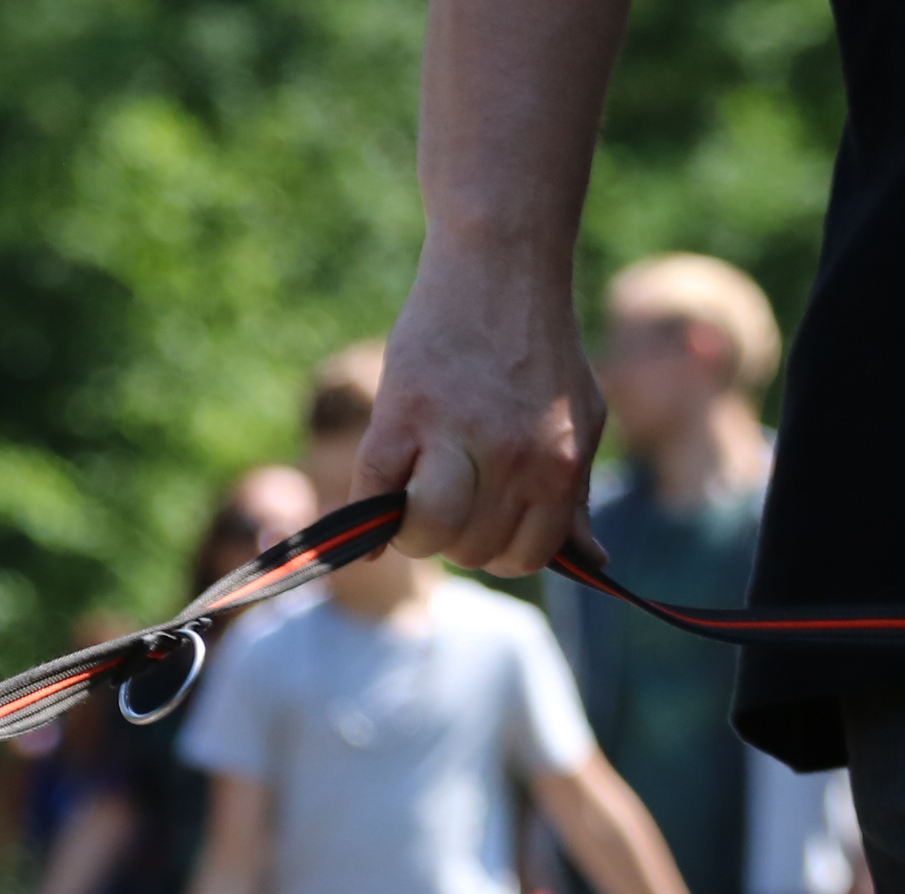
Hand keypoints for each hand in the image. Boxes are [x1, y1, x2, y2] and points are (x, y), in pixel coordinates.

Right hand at [361, 245, 604, 574]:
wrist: (500, 264)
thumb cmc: (540, 348)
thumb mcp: (580, 422)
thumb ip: (576, 497)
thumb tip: (595, 562)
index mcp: (561, 462)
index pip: (525, 558)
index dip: (499, 548)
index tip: (487, 518)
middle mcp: (513, 455)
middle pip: (471, 550)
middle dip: (455, 534)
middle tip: (451, 494)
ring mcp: (454, 435)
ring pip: (424, 535)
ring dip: (412, 528)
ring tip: (416, 493)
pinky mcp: (400, 414)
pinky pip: (372, 495)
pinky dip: (364, 516)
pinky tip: (373, 510)